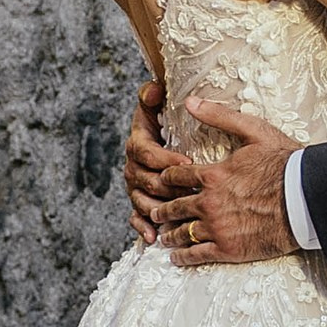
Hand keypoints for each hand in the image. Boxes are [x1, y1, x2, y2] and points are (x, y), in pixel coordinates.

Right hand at [124, 80, 191, 244]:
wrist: (158, 135)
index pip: (148, 153)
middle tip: (194, 192)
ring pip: (142, 201)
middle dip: (169, 187)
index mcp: (137, 144)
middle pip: (147, 181)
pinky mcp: (139, 202)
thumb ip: (152, 94)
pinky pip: (135, 218)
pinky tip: (153, 237)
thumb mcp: (156, 104)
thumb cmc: (162, 120)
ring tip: (179, 216)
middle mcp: (132, 167)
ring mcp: (135, 187)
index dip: (167, 158)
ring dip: (160, 210)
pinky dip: (142, 228)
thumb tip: (153, 89)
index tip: (189, 161)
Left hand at [150, 97, 300, 267]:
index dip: (167, 178)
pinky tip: (177, 257)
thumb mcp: (253, 130)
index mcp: (212, 175)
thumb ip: (219, 116)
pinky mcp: (228, 249)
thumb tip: (190, 101)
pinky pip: (197, 254)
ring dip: (169, 233)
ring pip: (182, 232)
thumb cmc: (285, 162)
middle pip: (175, 206)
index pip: (177, 176)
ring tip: (163, 236)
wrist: (306, 199)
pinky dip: (183, 256)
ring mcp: (217, 227)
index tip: (162, 181)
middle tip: (155, 211)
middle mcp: (208, 202)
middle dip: (163, 208)